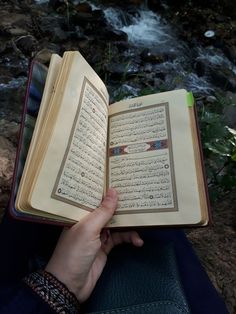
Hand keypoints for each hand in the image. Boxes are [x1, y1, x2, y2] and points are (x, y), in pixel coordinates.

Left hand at [45, 188, 143, 302]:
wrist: (70, 285)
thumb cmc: (75, 252)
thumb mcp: (88, 229)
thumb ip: (103, 211)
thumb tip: (114, 190)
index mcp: (80, 214)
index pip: (94, 198)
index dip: (106, 190)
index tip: (122, 180)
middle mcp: (88, 222)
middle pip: (107, 210)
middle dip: (121, 206)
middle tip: (137, 199)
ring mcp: (97, 235)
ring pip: (116, 224)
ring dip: (128, 225)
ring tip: (141, 225)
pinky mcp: (105, 247)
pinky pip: (120, 238)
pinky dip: (129, 238)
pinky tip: (138, 241)